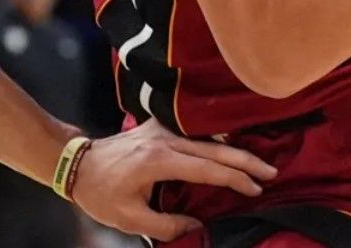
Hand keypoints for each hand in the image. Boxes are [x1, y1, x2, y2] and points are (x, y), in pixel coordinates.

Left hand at [68, 117, 275, 241]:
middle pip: (214, 147)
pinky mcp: (159, 125)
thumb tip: (198, 227)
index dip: (235, 178)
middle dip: (246, 160)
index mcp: (158, 160)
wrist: (78, 163)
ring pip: (207, 136)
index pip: (207, 168)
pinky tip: (231, 147)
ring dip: (234, 147)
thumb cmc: (102, 193)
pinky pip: (194, 131)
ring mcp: (161, 128)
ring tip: (258, 160)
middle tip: (272, 171)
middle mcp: (164, 138)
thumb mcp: (130, 219)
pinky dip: (216, 140)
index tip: (257, 188)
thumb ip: (166, 226)